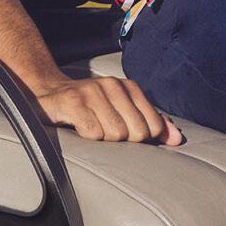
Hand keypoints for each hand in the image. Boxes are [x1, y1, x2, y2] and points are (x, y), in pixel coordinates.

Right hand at [34, 71, 184, 144]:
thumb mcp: (123, 110)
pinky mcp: (73, 102)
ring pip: (115, 135)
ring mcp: (92, 92)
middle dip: (121, 140)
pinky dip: (86, 137)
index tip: (124, 134)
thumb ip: (152, 123)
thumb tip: (177, 139)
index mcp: (128, 87)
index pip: (153, 126)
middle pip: (135, 133)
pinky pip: (93, 134)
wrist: (48, 94)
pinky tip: (79, 128)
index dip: (140, 138)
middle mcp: (112, 85)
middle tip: (104, 131)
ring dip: (102, 140)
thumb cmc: (89, 107)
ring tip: (91, 128)